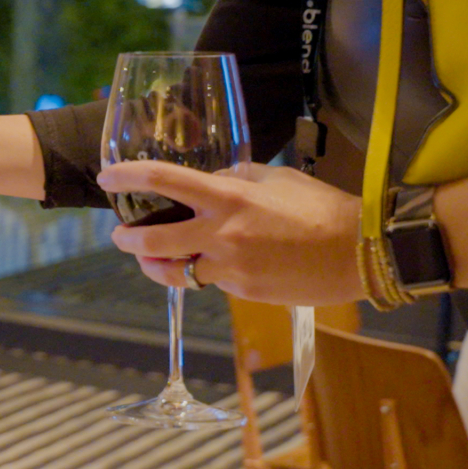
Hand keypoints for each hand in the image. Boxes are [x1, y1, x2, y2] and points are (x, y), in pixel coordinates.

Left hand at [98, 160, 361, 304]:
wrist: (361, 252)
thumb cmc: (321, 206)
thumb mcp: (272, 178)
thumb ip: (233, 179)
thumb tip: (209, 183)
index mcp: (228, 198)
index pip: (163, 181)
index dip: (127, 177)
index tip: (106, 176)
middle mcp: (223, 236)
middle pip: (153, 243)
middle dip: (128, 240)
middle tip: (120, 236)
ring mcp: (232, 269)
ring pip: (179, 272)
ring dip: (158, 266)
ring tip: (151, 258)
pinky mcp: (245, 292)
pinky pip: (213, 282)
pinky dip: (206, 272)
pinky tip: (213, 263)